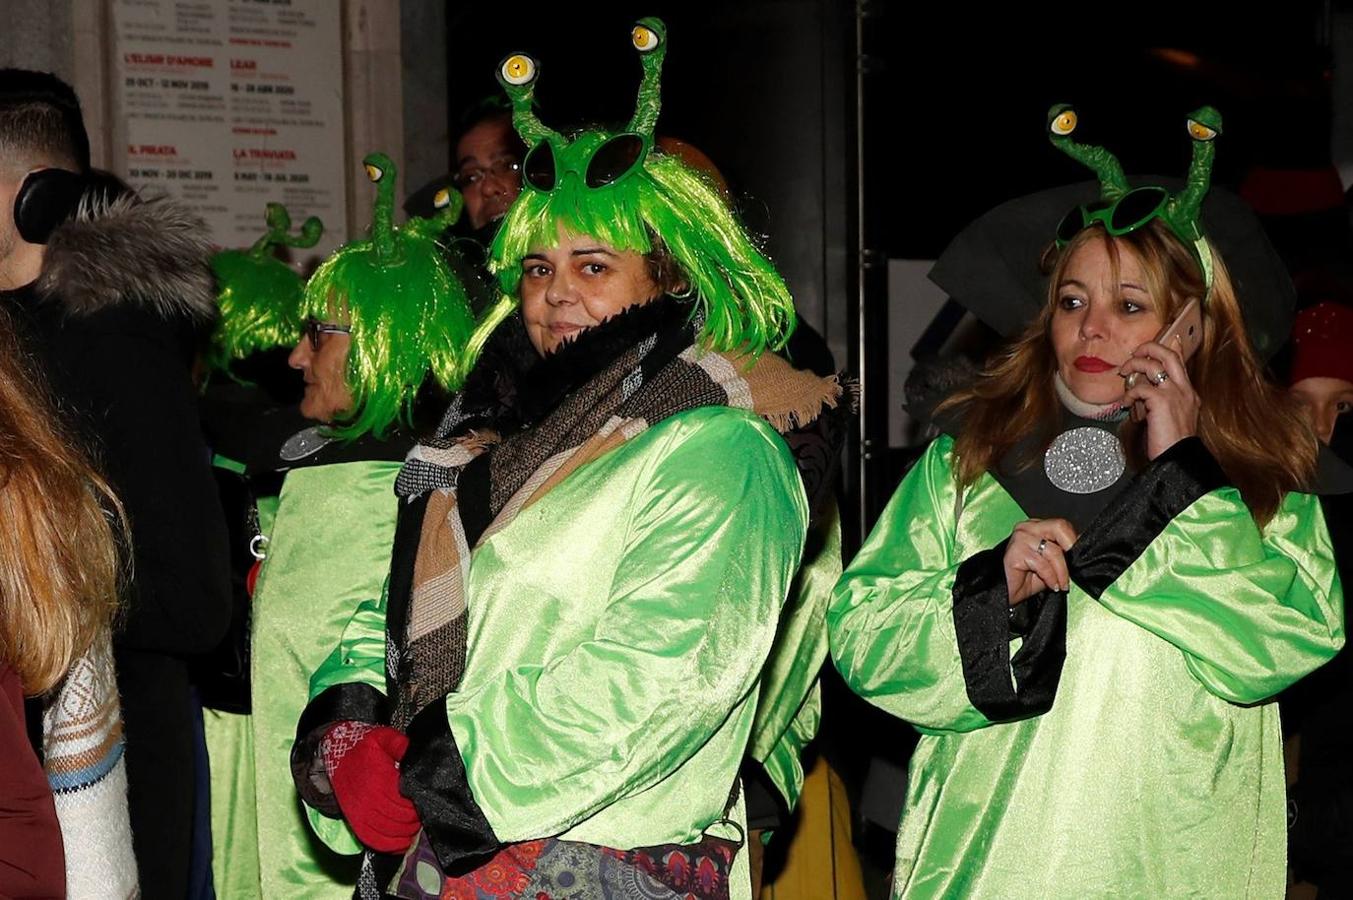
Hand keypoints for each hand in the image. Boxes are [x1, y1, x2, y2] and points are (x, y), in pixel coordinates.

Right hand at [323, 722, 419, 852]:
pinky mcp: (355, 822)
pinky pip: (374, 841)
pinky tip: (402, 842)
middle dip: (415, 818)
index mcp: (378, 778)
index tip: (422, 799)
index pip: (404, 801)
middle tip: (421, 812)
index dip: (417, 804)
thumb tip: (411, 751)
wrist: (336, 755)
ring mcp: (360, 813)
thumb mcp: (382, 737)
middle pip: (399, 818)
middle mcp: (368, 799)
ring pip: (389, 832)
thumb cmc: (364, 746)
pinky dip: (390, 846)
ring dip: (406, 832)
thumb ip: (399, 743)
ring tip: (414, 825)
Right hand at [1004, 518, 1076, 605]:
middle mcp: (1027, 528)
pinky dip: (1050, 577)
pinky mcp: (1015, 552)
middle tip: (1074, 567)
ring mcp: (1020, 538)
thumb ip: (1064, 554)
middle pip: (1059, 527)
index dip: (1074, 542)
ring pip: (1053, 550)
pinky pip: (1042, 564)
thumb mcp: (1051, 565)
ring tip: (1062, 584)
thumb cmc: (1026, 580)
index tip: (1079, 561)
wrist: (1004, 594)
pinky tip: (1051, 585)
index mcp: (1037, 527)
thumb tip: (1082, 552)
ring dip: (1061, 571)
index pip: (1062, 526)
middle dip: (1071, 548)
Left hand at [1120, 340, 1199, 459]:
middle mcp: (1185, 390)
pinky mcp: (1162, 402)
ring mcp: (1175, 394)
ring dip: (1134, 366)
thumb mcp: (1170, 418)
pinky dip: (1130, 393)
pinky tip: (1126, 403)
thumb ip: (1162, 402)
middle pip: (1170, 355)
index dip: (1170, 347)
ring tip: (1124, 374)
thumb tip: (1143, 393)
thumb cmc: (1171, 443)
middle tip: (1135, 352)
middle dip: (1150, 347)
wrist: (1178, 460)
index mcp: (1189, 393)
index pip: (1180, 362)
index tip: (1161, 340)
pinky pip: (1141, 388)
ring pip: (1153, 366)